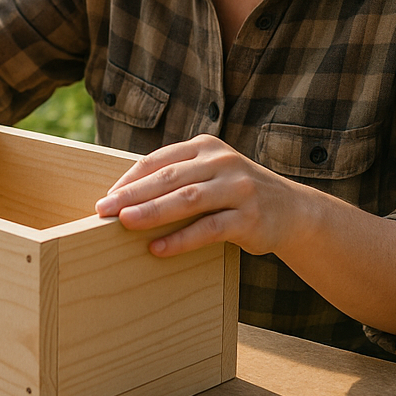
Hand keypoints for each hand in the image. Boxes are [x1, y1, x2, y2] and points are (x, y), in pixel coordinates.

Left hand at [95, 134, 303, 257]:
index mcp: (206, 147)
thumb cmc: (236, 193)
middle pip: (168, 178)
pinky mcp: (249, 217)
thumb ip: (177, 178)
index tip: (106, 197)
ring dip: (152, 212)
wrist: (292, 210)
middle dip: (132, 194)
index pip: (159, 160)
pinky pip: (209, 228)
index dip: (130, 179)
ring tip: (124, 223)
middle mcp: (222, 162)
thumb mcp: (210, 174)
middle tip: (104, 210)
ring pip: (187, 199)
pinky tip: (157, 248)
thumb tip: (124, 198)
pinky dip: (180, 239)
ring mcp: (238, 188)